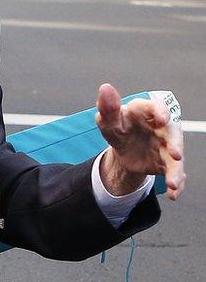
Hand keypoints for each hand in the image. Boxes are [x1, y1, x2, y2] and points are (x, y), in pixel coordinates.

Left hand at [96, 84, 184, 199]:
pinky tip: (174, 194)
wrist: (123, 149)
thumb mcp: (108, 121)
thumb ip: (107, 107)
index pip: (156, 108)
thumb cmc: (117, 128)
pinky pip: (173, 172)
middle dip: (175, 143)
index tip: (161, 120)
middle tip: (175, 154)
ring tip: (172, 183)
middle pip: (172, 133)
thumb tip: (105, 88)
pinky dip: (176, 183)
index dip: (160, 113)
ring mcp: (167, 144)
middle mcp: (162, 127)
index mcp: (147, 111)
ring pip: (175, 157)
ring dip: (176, 170)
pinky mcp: (167, 161)